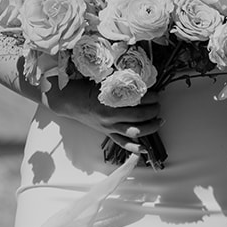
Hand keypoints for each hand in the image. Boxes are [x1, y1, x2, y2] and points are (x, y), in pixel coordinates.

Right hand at [45, 76, 161, 154]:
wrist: (67, 100)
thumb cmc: (84, 87)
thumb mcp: (102, 79)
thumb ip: (120, 80)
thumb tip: (140, 77)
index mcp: (109, 100)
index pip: (136, 100)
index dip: (150, 97)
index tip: (156, 93)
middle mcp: (110, 116)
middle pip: (139, 116)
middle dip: (153, 111)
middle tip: (158, 105)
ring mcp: (109, 127)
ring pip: (134, 131)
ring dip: (150, 127)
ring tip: (159, 121)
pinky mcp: (107, 133)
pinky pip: (122, 144)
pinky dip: (135, 147)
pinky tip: (147, 149)